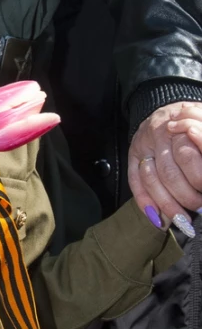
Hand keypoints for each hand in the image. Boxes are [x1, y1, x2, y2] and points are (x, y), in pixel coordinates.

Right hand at [128, 103, 201, 235]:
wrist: (166, 109)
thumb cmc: (192, 122)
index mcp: (181, 126)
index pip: (187, 156)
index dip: (197, 177)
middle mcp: (160, 136)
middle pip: (169, 172)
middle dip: (186, 196)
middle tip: (199, 208)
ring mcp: (144, 147)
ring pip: (152, 179)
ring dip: (167, 204)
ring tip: (182, 220)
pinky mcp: (133, 156)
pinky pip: (135, 182)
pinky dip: (145, 202)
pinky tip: (157, 218)